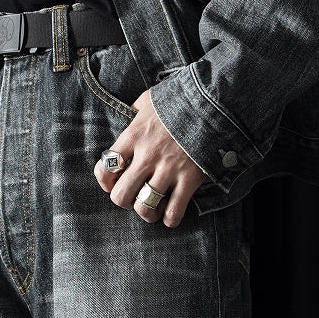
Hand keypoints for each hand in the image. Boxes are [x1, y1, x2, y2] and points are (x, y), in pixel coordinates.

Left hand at [93, 91, 206, 227]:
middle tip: (134, 197)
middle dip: (125, 201)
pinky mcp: (190, 179)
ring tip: (152, 208)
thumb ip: (135, 112)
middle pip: (121, 196)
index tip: (113, 182)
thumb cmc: (179, 99)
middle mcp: (147, 155)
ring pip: (145, 208)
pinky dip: (170, 219)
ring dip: (146, 213)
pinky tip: (170, 214)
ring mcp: (169, 169)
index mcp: (133, 136)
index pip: (105, 168)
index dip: (106, 181)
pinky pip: (174, 211)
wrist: (213, 99)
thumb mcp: (149, 99)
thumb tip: (128, 117)